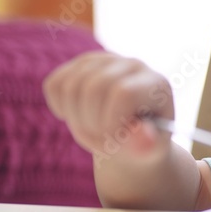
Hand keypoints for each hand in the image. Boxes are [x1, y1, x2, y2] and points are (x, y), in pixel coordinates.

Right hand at [42, 51, 174, 161]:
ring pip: (70, 86)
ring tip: (93, 130)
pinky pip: (54, 84)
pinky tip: (78, 116)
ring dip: (75, 119)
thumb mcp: (149, 151)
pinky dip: (60, 107)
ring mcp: (106, 60)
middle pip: (93, 88)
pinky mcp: (81, 64)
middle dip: (91, 123)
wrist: (130, 136)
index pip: (123, 93)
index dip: (111, 122)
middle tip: (102, 139)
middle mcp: (133, 65)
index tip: (115, 140)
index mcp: (155, 84)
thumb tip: (143, 136)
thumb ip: (147, 145)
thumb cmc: (142, 144)